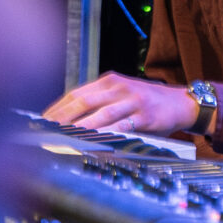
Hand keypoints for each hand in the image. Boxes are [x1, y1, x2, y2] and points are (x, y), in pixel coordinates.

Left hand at [43, 73, 197, 135]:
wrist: (182, 102)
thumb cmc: (147, 102)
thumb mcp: (122, 94)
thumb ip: (99, 103)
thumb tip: (69, 121)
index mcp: (109, 81)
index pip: (75, 93)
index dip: (57, 107)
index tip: (41, 120)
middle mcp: (118, 87)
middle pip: (83, 100)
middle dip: (62, 116)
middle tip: (45, 130)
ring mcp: (132, 100)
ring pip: (100, 113)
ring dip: (80, 126)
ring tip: (63, 136)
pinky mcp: (145, 115)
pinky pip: (121, 125)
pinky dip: (106, 134)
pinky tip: (93, 141)